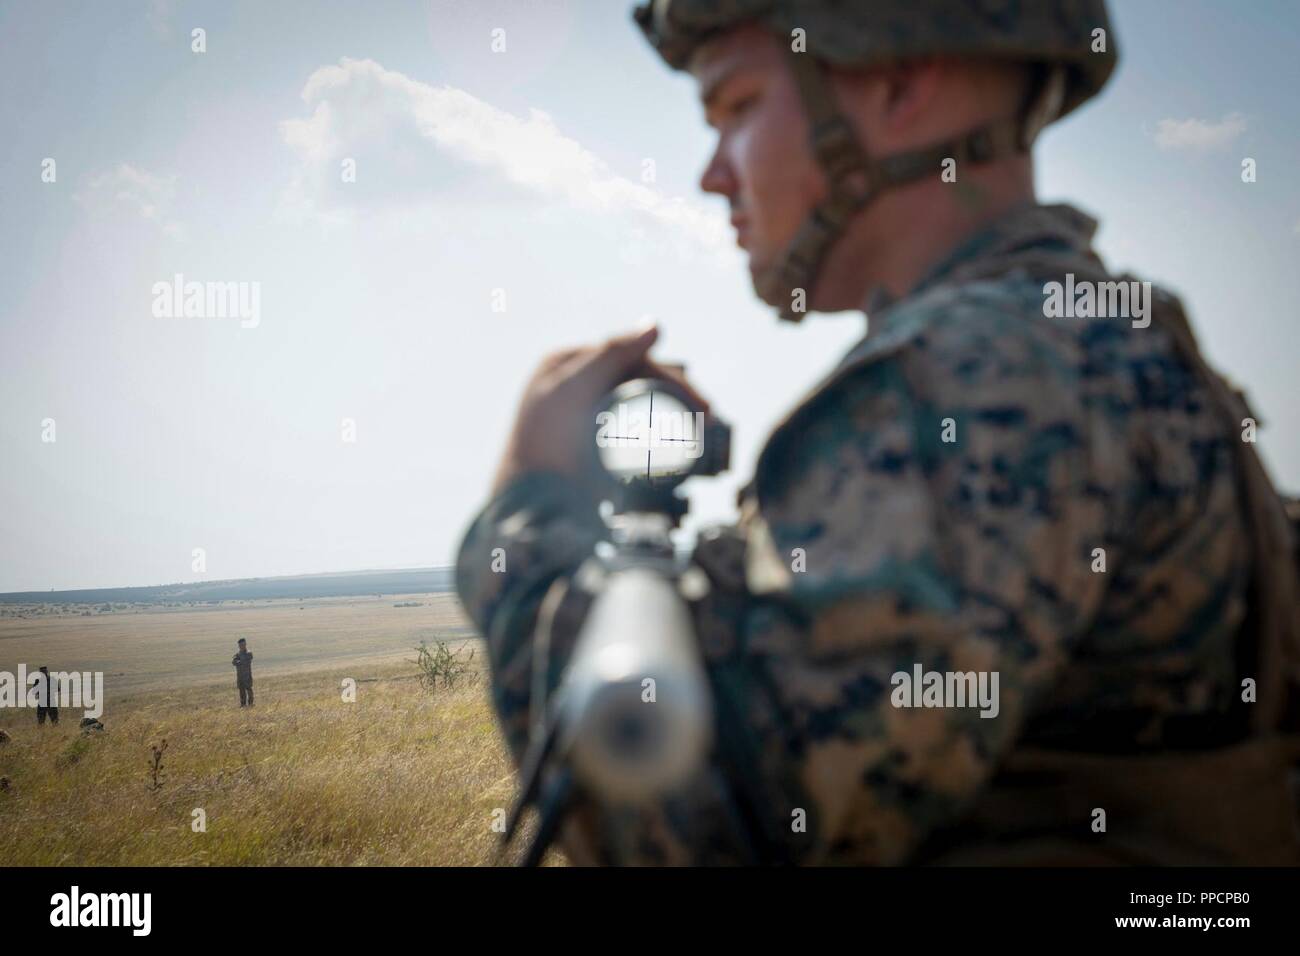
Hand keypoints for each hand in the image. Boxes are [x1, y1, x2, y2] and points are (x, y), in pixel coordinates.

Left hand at [490, 323, 708, 497]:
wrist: (530, 503)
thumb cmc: (543, 447)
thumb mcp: (571, 390)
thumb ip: (609, 355)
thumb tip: (653, 326)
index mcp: (566, 364)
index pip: (630, 357)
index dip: (668, 375)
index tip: (699, 401)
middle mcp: (576, 383)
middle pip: (638, 378)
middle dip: (677, 393)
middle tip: (709, 416)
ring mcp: (586, 413)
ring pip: (640, 400)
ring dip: (673, 409)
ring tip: (701, 425)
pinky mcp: (594, 442)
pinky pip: (635, 425)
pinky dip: (659, 428)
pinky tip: (677, 437)